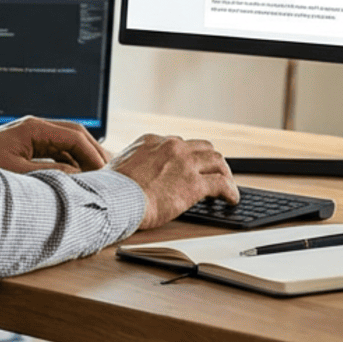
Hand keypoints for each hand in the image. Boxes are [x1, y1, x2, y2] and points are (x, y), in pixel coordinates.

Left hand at [0, 116, 109, 174]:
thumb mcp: (18, 174)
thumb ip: (50, 175)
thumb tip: (79, 178)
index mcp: (33, 128)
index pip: (75, 136)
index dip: (93, 154)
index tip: (106, 172)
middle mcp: (33, 128)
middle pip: (74, 135)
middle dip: (93, 153)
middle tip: (111, 173)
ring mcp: (29, 137)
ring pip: (66, 144)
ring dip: (82, 159)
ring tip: (98, 178)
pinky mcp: (24, 147)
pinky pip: (54, 152)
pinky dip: (69, 164)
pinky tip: (76, 179)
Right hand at [111, 134, 238, 229]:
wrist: (115, 200)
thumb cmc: (110, 189)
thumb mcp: (116, 166)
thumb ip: (128, 164)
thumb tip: (126, 174)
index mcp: (152, 141)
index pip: (178, 143)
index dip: (187, 156)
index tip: (190, 166)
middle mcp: (172, 147)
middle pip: (202, 147)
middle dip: (209, 160)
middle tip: (213, 172)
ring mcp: (185, 164)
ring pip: (216, 161)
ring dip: (223, 172)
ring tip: (227, 184)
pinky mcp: (195, 184)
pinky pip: (221, 184)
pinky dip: (230, 191)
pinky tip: (231, 199)